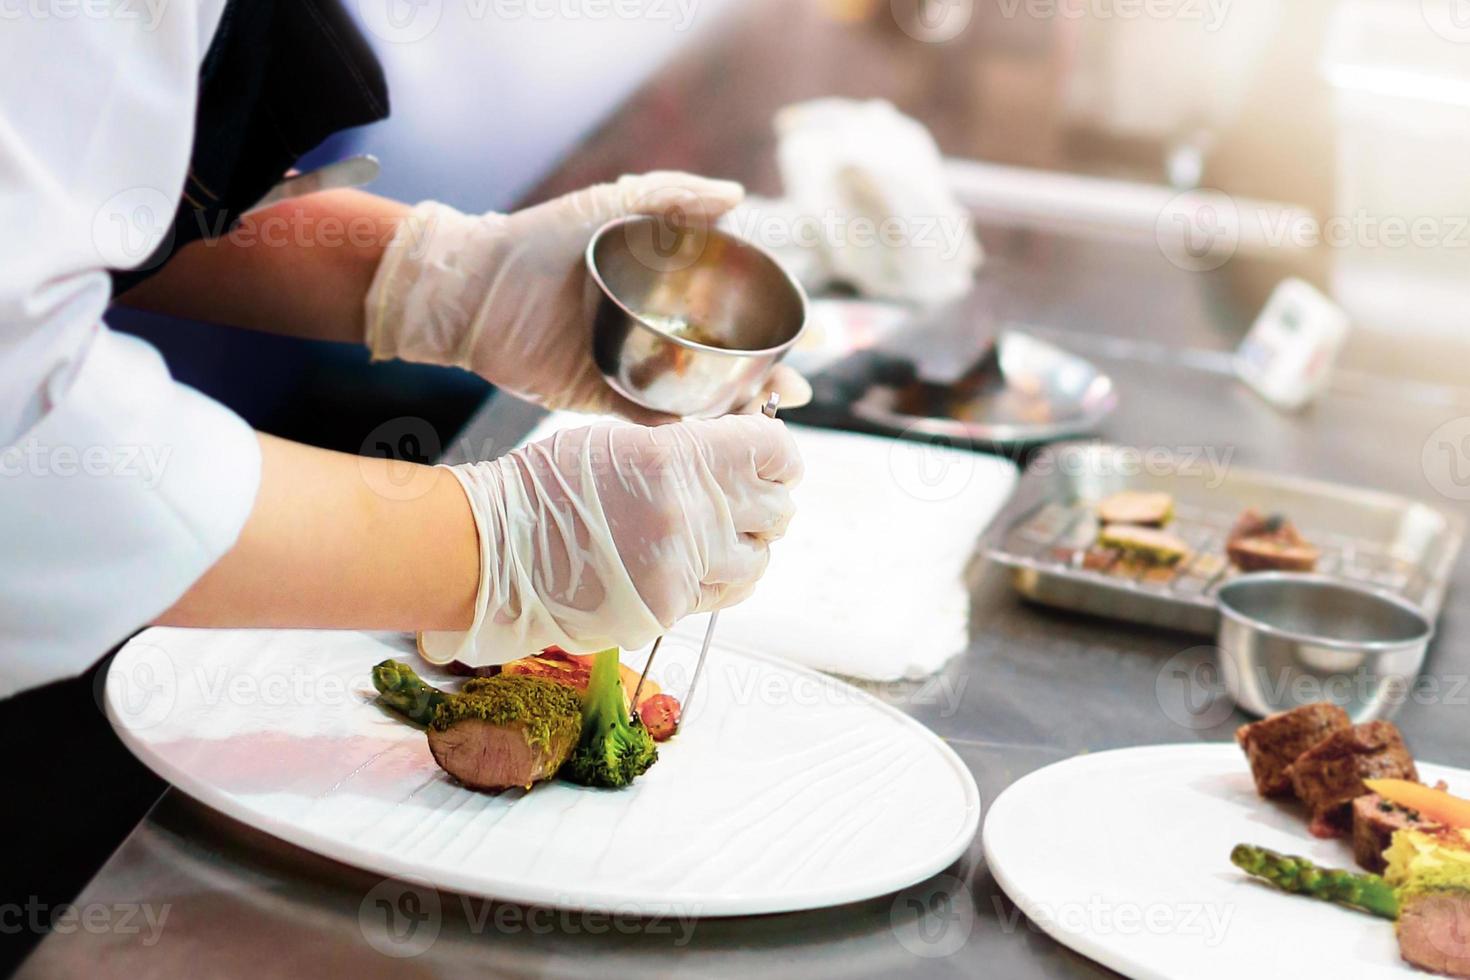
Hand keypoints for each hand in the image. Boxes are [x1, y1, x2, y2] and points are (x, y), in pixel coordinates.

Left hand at [364, 172, 810, 421]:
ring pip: (696, 397)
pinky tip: (712, 435)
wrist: (473, 286)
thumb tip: (739, 197)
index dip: (773, 323)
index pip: (733, 309)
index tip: (809, 334)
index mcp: (664, 289)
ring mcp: (631, 367)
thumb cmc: (538, 237)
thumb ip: (672, 195)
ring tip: (763, 417)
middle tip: (792, 392)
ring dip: (733, 411)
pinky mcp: (599, 398)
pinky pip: (648, 420)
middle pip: (726, 361)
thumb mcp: (608, 204)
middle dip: (767, 379)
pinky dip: (681, 431)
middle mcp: (654, 331)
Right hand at [419, 414, 802, 664]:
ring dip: (747, 548)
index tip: (775, 459)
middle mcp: (690, 515)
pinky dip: (716, 582)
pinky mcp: (668, 610)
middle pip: (779, 510)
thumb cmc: (543, 489)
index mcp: (679, 458)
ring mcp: (682, 569)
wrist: (492, 551)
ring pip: (759, 561)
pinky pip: (720, 596)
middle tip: (748, 500)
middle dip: (768, 503)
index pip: (774, 452)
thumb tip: (730, 455)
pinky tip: (691, 567)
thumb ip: (683, 450)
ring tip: (718, 539)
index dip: (780, 455)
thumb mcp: (618, 444)